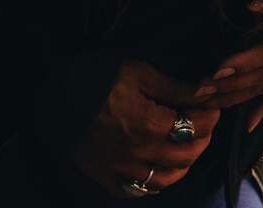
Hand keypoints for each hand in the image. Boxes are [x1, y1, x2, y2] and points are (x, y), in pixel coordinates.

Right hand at [72, 61, 219, 195]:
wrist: (50, 97)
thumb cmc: (95, 78)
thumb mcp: (138, 72)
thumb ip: (175, 87)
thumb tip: (207, 90)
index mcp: (149, 125)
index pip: (197, 126)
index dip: (211, 115)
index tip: (212, 105)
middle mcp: (137, 153)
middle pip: (187, 155)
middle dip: (203, 138)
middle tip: (204, 124)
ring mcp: (119, 169)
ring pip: (166, 178)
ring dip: (184, 163)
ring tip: (187, 145)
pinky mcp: (103, 177)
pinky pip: (136, 190)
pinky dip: (154, 183)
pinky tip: (159, 168)